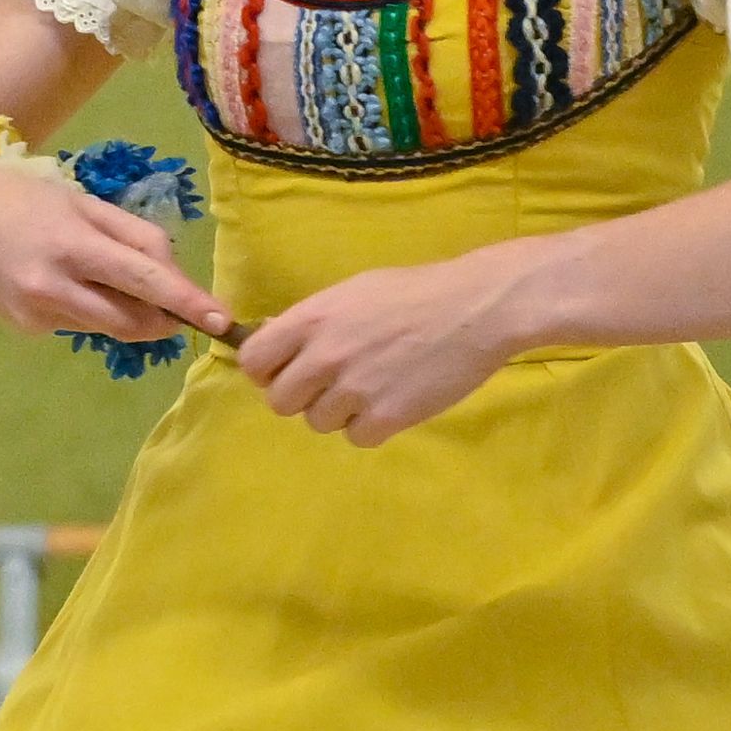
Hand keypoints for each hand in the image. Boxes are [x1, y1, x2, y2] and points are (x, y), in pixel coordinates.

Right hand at [0, 155, 231, 351]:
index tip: (222, 319)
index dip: (187, 301)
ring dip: (129, 312)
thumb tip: (171, 271)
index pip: (145, 278)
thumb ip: (128, 233)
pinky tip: (63, 282)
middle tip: (178, 305)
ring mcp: (38, 313)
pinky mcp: (27, 329)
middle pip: (134, 319)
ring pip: (110, 326)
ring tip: (107, 277)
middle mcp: (54, 285)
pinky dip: (90, 308)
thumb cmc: (13, 197)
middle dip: (165, 317)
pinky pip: (79, 324)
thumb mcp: (76, 199)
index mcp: (71, 242)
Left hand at [235, 249, 535, 445]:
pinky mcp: (385, 418)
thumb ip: (313, 321)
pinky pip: (355, 438)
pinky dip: (371, 427)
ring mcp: (354, 390)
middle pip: (280, 402)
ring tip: (372, 388)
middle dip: (303, 396)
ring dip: (339, 411)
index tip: (289, 370)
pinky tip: (392, 402)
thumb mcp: (353, 292)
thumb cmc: (416, 292)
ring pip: (318, 422)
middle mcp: (324, 356)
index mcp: (311, 319)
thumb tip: (280, 343)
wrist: (476, 309)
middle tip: (333, 384)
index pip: (254, 363)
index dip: (268, 371)